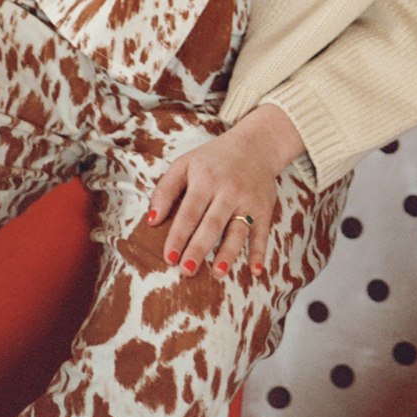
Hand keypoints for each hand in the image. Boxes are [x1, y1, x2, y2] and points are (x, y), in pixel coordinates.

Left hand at [147, 103, 300, 278]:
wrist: (256, 144)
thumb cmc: (213, 158)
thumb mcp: (185, 164)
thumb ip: (165, 190)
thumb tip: (152, 221)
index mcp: (206, 179)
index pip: (189, 212)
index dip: (178, 236)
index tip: (169, 257)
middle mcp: (229, 190)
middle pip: (212, 224)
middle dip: (199, 249)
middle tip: (186, 271)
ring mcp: (248, 200)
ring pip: (237, 230)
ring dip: (228, 253)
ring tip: (218, 273)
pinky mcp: (264, 208)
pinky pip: (262, 232)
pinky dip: (260, 251)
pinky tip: (255, 270)